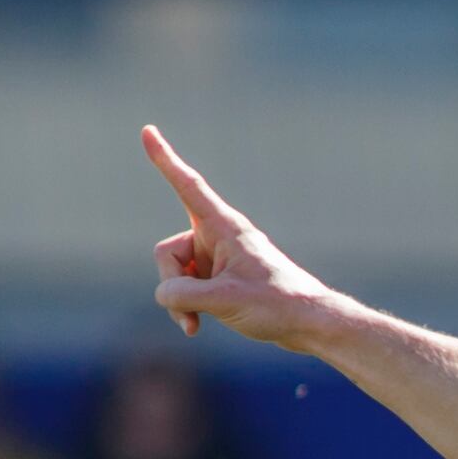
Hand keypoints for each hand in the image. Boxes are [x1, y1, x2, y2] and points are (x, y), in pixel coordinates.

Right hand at [143, 125, 342, 350]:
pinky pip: (186, 288)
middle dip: (171, 282)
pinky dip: (187, 307)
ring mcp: (218, 258)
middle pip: (168, 251)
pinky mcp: (219, 278)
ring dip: (179, 301)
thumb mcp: (223, 301)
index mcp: (225, 227)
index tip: (148, 130)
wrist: (309, 325)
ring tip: (196, 323)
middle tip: (191, 308)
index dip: (165, 160)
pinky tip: (196, 328)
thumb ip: (182, 294)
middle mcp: (219, 237)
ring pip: (174, 274)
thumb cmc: (276, 305)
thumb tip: (164, 294)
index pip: (188, 186)